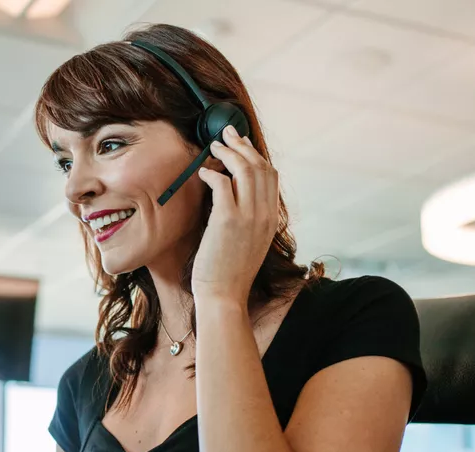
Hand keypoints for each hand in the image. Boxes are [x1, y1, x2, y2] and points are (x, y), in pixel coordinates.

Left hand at [193, 124, 279, 302]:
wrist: (224, 295)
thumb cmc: (230, 272)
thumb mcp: (249, 242)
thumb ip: (248, 219)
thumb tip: (233, 195)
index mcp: (270, 219)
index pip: (270, 176)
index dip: (256, 155)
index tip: (242, 144)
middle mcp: (264, 214)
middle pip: (259, 166)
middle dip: (242, 145)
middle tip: (227, 134)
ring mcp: (248, 216)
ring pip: (244, 169)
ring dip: (228, 153)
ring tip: (213, 146)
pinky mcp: (227, 220)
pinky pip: (223, 184)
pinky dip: (212, 173)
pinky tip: (203, 172)